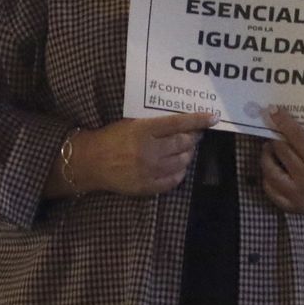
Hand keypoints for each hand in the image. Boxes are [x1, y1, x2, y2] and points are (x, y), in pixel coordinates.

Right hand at [75, 113, 217, 196]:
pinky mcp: (147, 186)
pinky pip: (174, 180)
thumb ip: (154, 124)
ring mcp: (149, 170)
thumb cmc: (111, 138)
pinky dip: (180, 171)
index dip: (198, 120)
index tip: (213, 118)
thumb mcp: (130, 124)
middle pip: (183, 143)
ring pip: (182, 162)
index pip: (177, 124)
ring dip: (187, 154)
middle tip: (195, 134)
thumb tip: (182, 125)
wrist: (90, 162)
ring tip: (185, 150)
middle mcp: (148, 151)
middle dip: (193, 137)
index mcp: (143, 130)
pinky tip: (177, 166)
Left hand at [260, 106, 303, 216]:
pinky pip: (270, 190)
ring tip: (270, 148)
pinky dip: (268, 177)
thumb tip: (291, 121)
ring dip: (267, 157)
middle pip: (281, 151)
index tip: (273, 110)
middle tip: (273, 130)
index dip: (283, 121)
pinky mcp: (293, 207)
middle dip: (275, 137)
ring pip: (270, 171)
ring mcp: (298, 196)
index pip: (296, 137)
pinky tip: (272, 168)